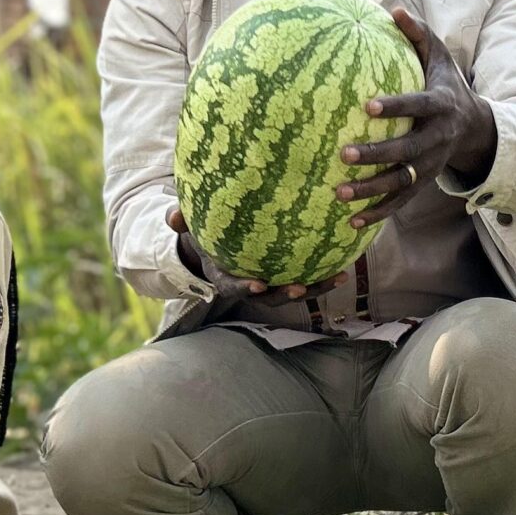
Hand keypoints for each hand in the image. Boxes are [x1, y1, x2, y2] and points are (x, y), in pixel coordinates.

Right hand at [166, 205, 327, 300]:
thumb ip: (181, 221)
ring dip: (315, 288)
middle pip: (270, 298)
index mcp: (224, 277)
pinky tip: (344, 267)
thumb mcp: (190, 228)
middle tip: (300, 287)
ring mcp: (270, 284)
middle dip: (285, 294)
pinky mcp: (287, 276)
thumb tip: (171, 216)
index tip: (257, 284)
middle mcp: (249, 286)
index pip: (233, 287)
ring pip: (294, 292)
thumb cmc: (204, 235)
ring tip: (337, 277)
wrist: (216, 245)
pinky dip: (324, 276)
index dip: (244, 289)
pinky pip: (307, 279)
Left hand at [335, 8, 496, 225]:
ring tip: (340, 192)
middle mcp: (438, 139)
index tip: (367, 105)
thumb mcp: (440, 57)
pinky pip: (401, 202)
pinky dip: (379, 213)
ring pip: (403, 182)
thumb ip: (419, 35)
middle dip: (377, 154)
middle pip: (408, 151)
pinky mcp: (425, 182)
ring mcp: (432, 165)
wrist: (476, 128)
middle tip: (344, 153)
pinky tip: (352, 221)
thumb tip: (393, 9)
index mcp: (440, 106)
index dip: (396, 106)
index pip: (418, 106)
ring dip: (372, 190)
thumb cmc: (447, 85)